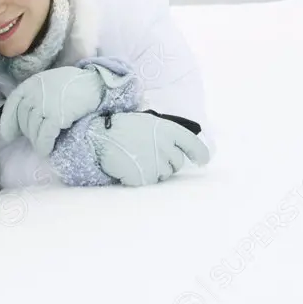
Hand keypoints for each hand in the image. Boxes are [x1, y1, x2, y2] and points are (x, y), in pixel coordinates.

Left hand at [0, 65, 108, 155]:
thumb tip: (27, 114)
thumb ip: (36, 93)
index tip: (8, 135)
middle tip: (37, 138)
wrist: (95, 83)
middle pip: (23, 120)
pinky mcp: (55, 118)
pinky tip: (46, 150)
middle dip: (28, 133)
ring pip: (32, 131)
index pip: (12, 104)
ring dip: (37, 141)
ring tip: (43, 145)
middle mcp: (34, 94)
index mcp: (31, 84)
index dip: (8, 122)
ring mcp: (43, 106)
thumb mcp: (49, 82)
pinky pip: (44, 137)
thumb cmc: (74, 83)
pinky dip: (44, 146)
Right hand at [93, 112, 209, 185]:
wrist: (100, 137)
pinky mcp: (145, 178)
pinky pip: (150, 181)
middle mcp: (166, 147)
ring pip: (164, 175)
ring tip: (137, 158)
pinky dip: (141, 177)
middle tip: (148, 153)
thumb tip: (176, 148)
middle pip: (177, 163)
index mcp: (169, 130)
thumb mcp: (148, 121)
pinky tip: (130, 166)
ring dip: (154, 170)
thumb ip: (165, 134)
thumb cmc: (123, 127)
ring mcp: (156, 164)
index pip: (193, 144)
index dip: (200, 154)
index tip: (202, 161)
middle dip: (167, 161)